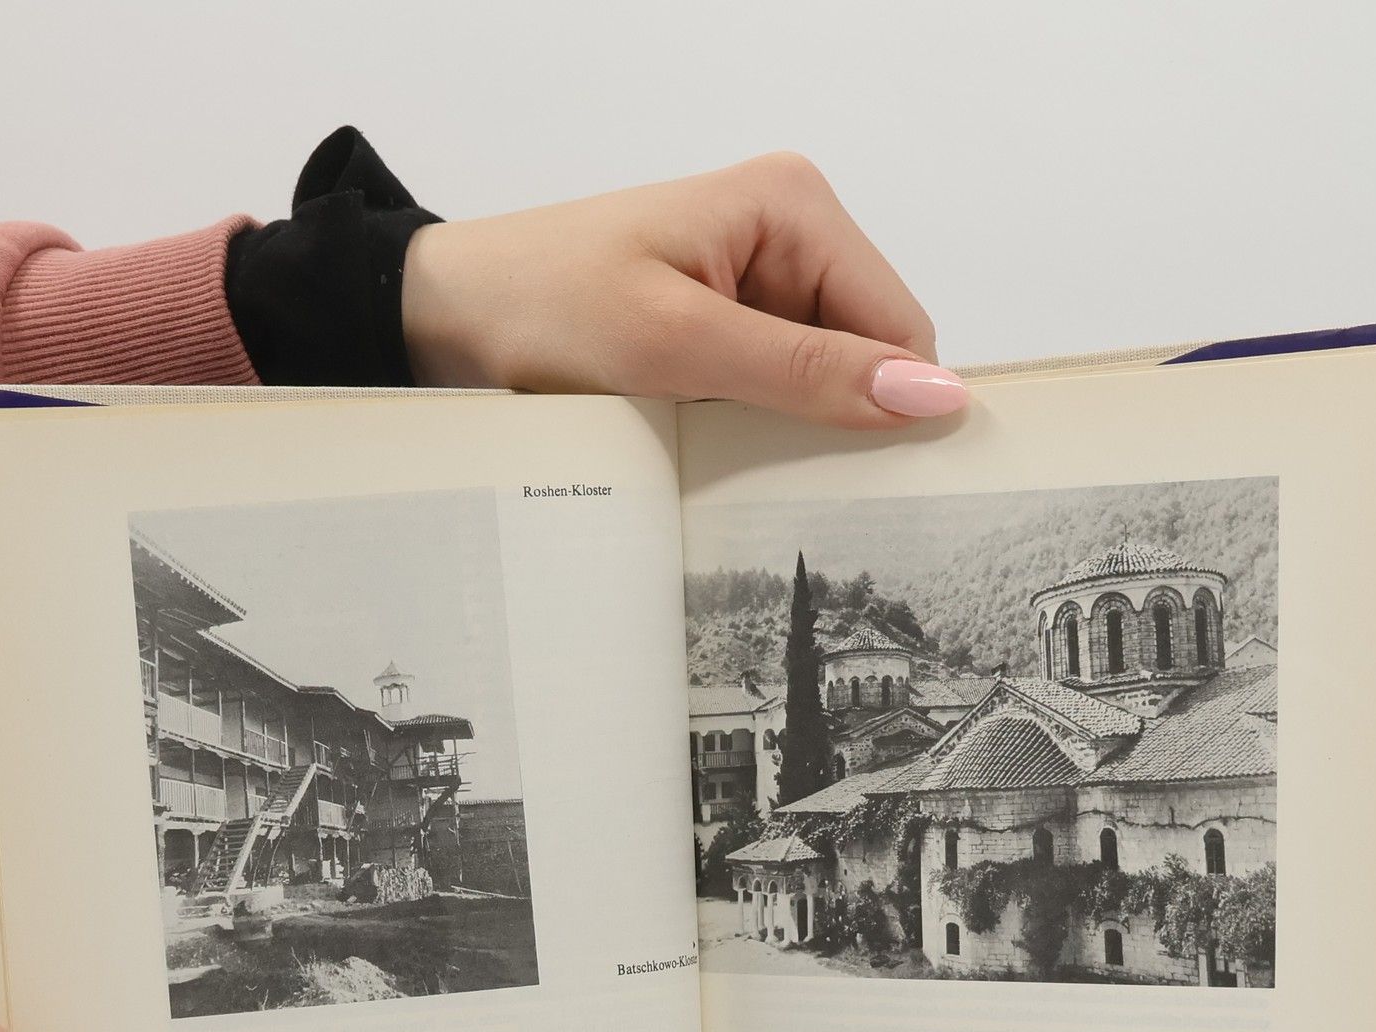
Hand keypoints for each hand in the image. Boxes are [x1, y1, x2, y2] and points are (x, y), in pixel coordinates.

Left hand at [401, 152, 968, 428]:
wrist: (443, 316)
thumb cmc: (541, 309)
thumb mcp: (679, 347)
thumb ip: (807, 373)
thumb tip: (933, 397)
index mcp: (795, 207)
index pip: (901, 330)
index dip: (887, 408)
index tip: (848, 479)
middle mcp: (787, 232)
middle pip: (868, 356)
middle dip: (831, 418)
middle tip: (756, 462)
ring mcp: (755, 278)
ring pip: (824, 382)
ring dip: (785, 428)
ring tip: (713, 444)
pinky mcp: (722, 321)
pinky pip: (775, 389)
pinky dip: (752, 426)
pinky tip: (703, 439)